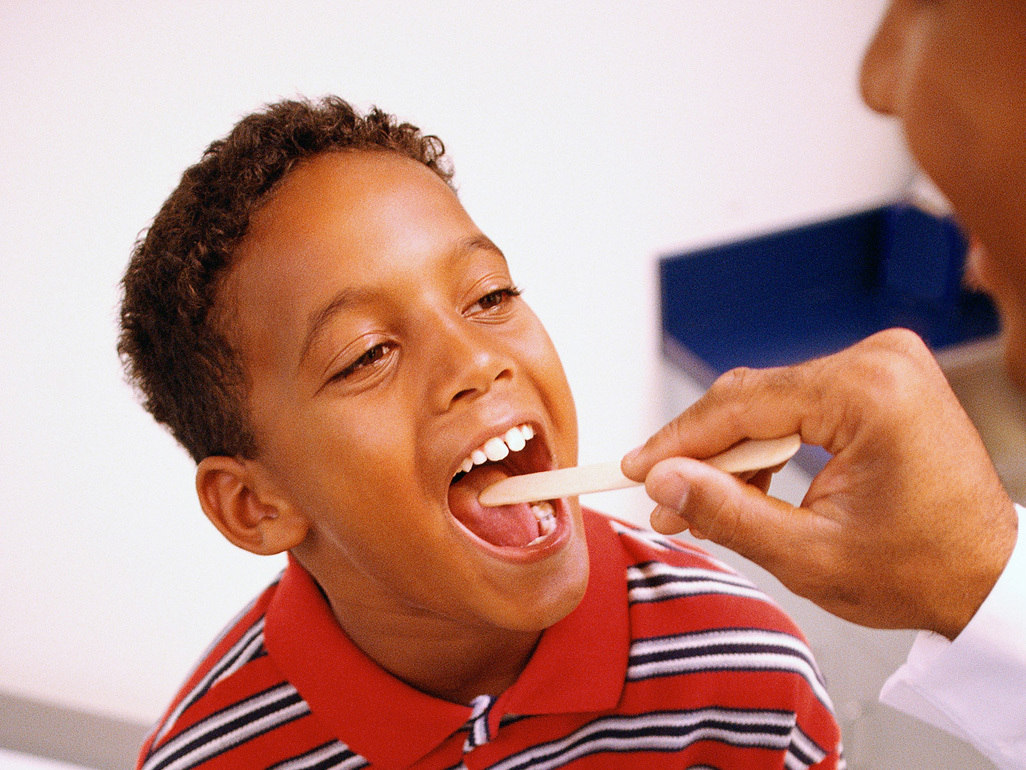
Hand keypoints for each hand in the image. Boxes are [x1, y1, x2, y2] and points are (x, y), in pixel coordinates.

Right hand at [622, 328, 1017, 638]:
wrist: (993, 579)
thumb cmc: (922, 572)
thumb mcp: (808, 555)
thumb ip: (725, 512)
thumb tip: (661, 480)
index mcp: (870, 392)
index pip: (743, 403)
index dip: (679, 439)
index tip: (635, 467)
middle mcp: (880, 361)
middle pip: (754, 398)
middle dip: (703, 452)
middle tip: (661, 495)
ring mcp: (885, 366)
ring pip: (772, 402)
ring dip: (733, 453)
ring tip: (697, 503)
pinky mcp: (882, 381)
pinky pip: (801, 405)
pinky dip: (769, 445)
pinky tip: (743, 486)